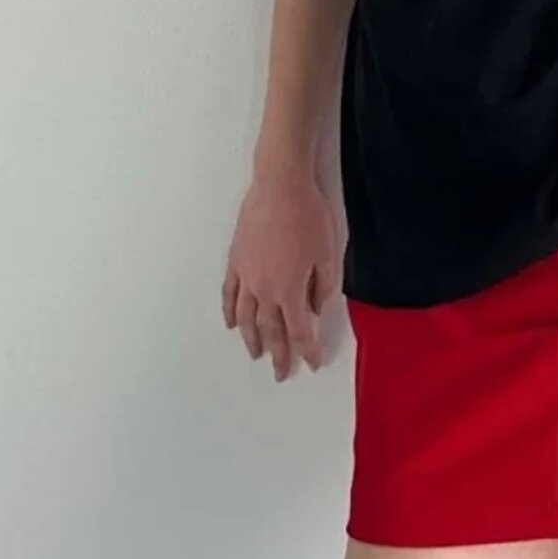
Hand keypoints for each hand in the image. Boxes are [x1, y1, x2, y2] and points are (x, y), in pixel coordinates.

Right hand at [222, 168, 341, 380]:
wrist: (280, 185)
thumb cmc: (309, 216)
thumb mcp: (327, 254)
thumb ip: (322, 287)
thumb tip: (316, 309)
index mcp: (290, 290)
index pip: (300, 331)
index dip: (307, 351)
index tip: (313, 364)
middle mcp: (265, 289)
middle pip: (271, 330)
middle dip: (278, 354)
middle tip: (281, 373)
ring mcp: (246, 276)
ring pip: (246, 317)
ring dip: (251, 338)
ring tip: (256, 353)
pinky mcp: (235, 260)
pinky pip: (229, 293)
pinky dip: (230, 311)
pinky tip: (232, 323)